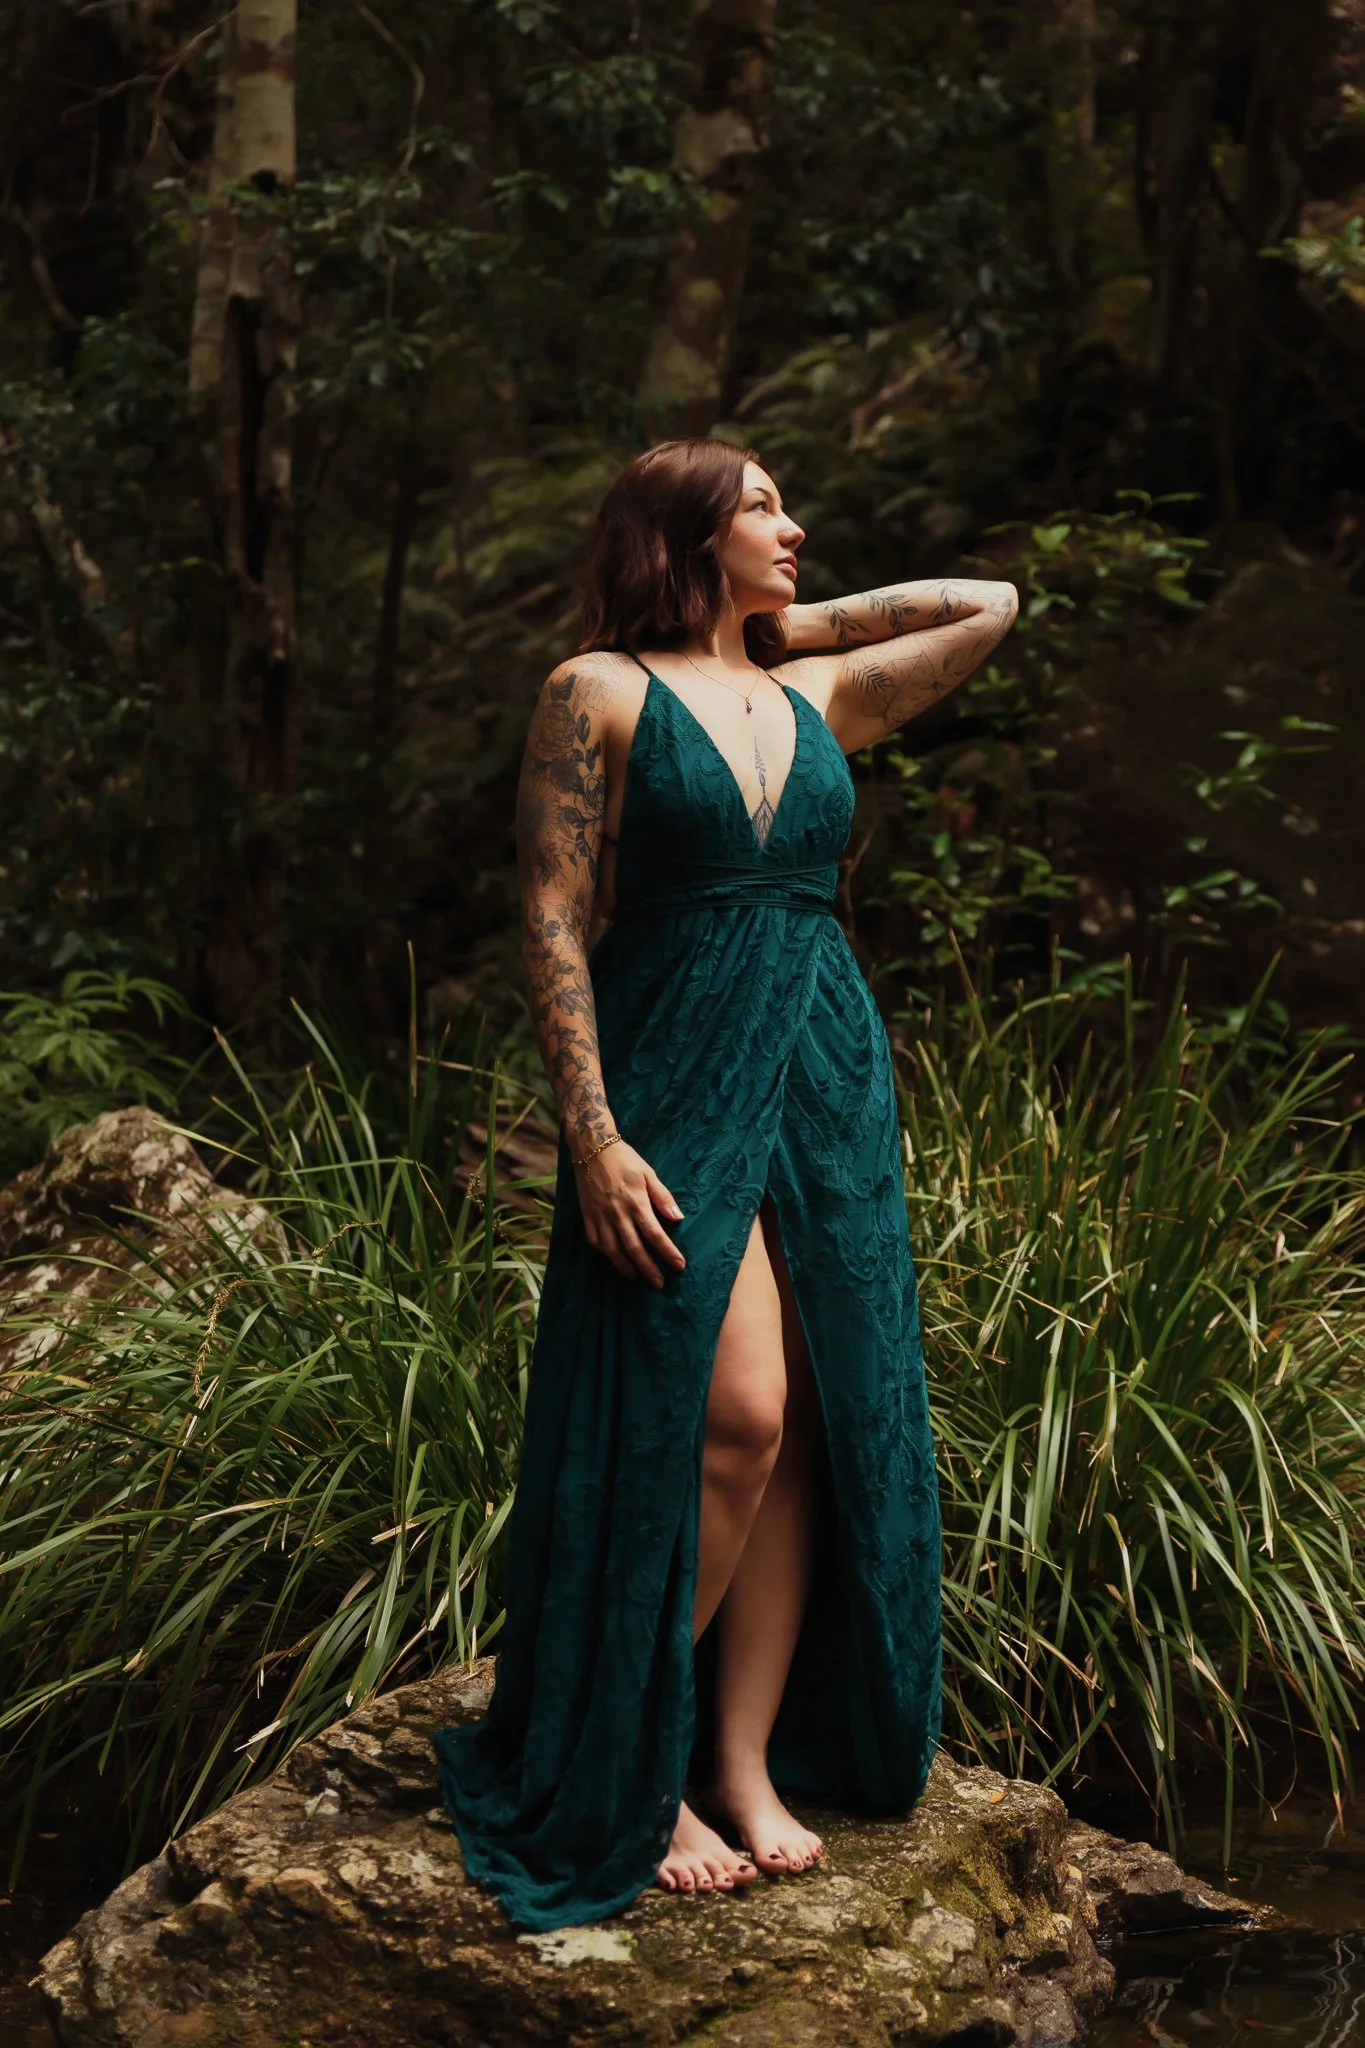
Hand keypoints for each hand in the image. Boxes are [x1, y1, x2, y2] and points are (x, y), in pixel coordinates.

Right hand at [573, 1137, 686, 1287]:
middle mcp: (617, 1214)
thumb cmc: (624, 1159)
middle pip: (634, 1249)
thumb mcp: (648, 1173)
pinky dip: (605, 1253)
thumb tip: (678, 1218)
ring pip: (612, 1250)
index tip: (679, 1266)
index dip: (668, 1252)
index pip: (655, 1234)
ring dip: (626, 1267)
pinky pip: (595, 1241)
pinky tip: (613, 1259)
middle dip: (648, 1269)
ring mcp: (600, 1217)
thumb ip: (663, 1197)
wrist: (591, 1148)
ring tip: (637, 1278)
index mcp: (636, 1203)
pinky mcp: (587, 1216)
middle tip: (659, 1284)